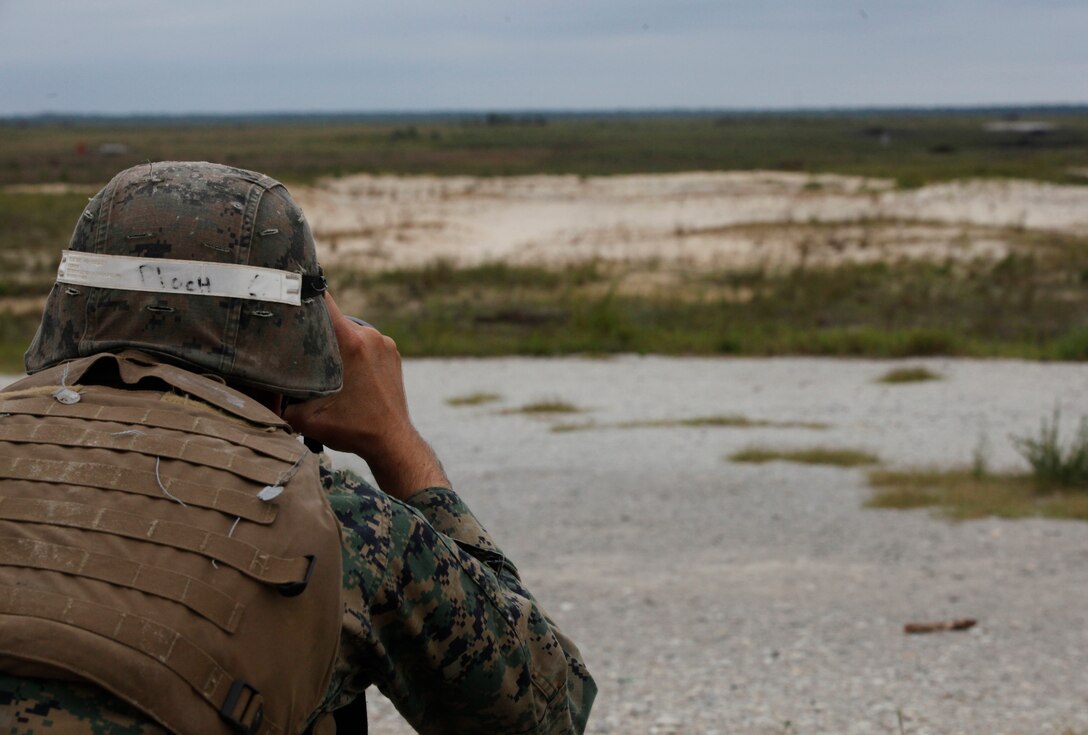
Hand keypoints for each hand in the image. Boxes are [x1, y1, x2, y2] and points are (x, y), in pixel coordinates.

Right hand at [283, 293, 449, 499]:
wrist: (392, 441)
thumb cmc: (352, 429)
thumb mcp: (305, 418)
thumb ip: (280, 402)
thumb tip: (257, 391)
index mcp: (350, 342)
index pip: (324, 301)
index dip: (304, 293)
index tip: (288, 289)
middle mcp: (369, 335)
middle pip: (334, 319)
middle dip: (317, 329)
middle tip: (300, 344)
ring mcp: (384, 342)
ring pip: (351, 331)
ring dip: (337, 343)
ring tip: (325, 364)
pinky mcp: (393, 352)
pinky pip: (366, 343)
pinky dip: (355, 352)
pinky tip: (347, 372)